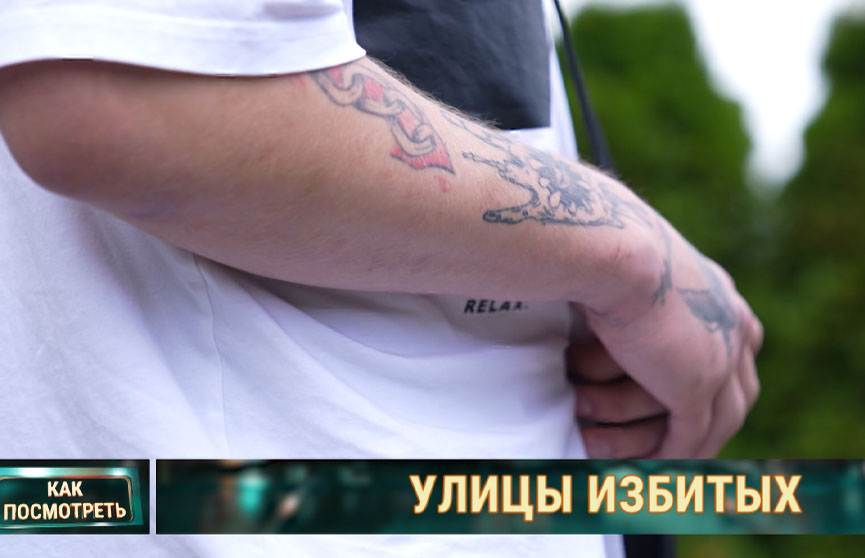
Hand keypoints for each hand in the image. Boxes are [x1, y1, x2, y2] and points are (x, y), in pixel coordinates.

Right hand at [581, 220, 762, 458]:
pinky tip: (657, 464)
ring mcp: (721, 358)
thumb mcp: (631, 262)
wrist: (614, 248)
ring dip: (697, 444)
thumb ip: (636, 285)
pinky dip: (674, 455)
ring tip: (675, 462)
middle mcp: (732, 324)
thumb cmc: (606, 243)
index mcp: (720, 292)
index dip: (724, 375)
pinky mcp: (696, 387)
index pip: (737, 345)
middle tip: (695, 437)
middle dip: (721, 416)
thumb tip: (605, 290)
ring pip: (721, 420)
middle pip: (741, 388)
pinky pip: (690, 435)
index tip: (707, 392)